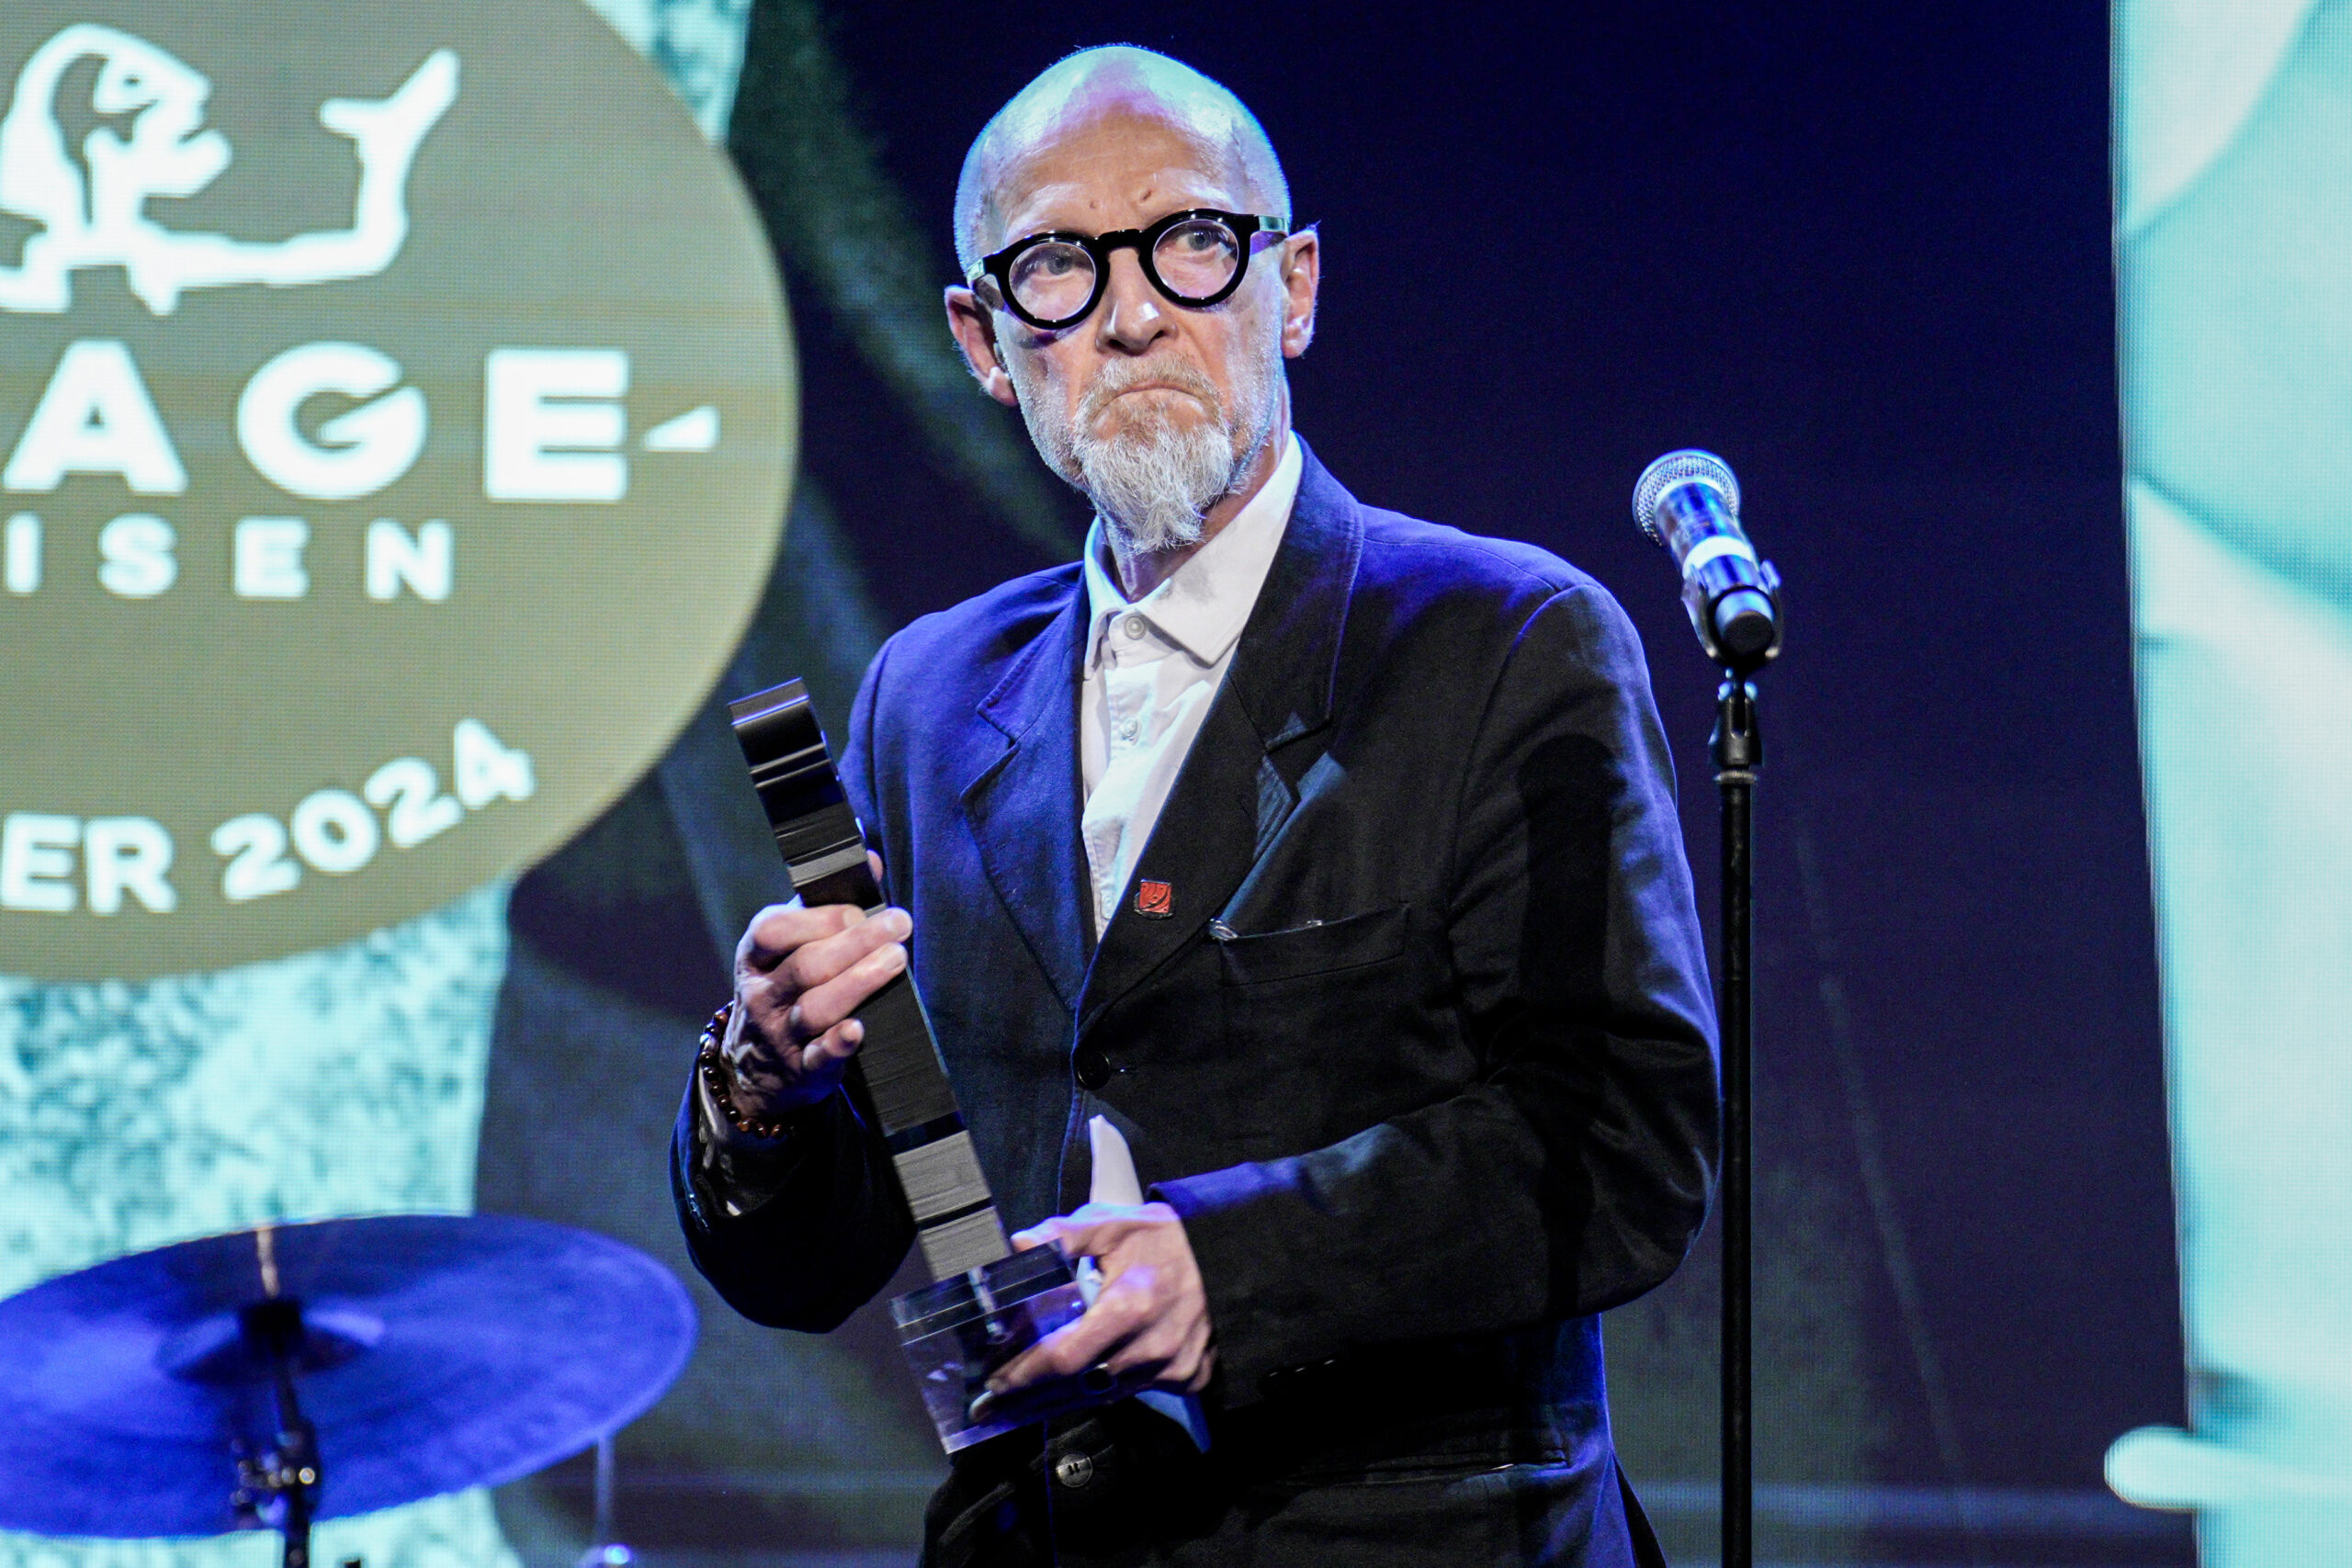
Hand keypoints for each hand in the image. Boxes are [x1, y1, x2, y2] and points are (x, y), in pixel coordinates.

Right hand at [724, 858, 907, 1122]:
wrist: (755, 1068)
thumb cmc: (786, 987)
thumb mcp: (793, 943)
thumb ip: (827, 902)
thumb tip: (870, 857)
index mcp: (757, 956)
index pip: (775, 930)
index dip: (821, 918)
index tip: (863, 910)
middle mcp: (764, 994)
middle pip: (806, 966)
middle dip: (856, 942)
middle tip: (900, 924)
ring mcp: (780, 1034)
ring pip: (815, 1008)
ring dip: (858, 982)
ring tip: (896, 960)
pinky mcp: (802, 1069)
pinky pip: (818, 1058)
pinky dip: (838, 1044)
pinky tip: (859, 1028)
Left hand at [974, 1202, 1214, 1421]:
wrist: (1230, 1252)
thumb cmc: (1165, 1237)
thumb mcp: (1113, 1225)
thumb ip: (1062, 1235)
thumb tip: (1017, 1246)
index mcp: (1130, 1307)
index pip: (1066, 1357)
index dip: (1027, 1373)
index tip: (998, 1381)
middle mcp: (1152, 1347)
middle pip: (1081, 1385)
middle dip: (1038, 1392)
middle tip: (1002, 1397)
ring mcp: (1174, 1367)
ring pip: (1108, 1394)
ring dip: (1071, 1394)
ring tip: (1033, 1394)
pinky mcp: (1190, 1377)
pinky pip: (1140, 1391)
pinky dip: (1112, 1386)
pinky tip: (1090, 1379)